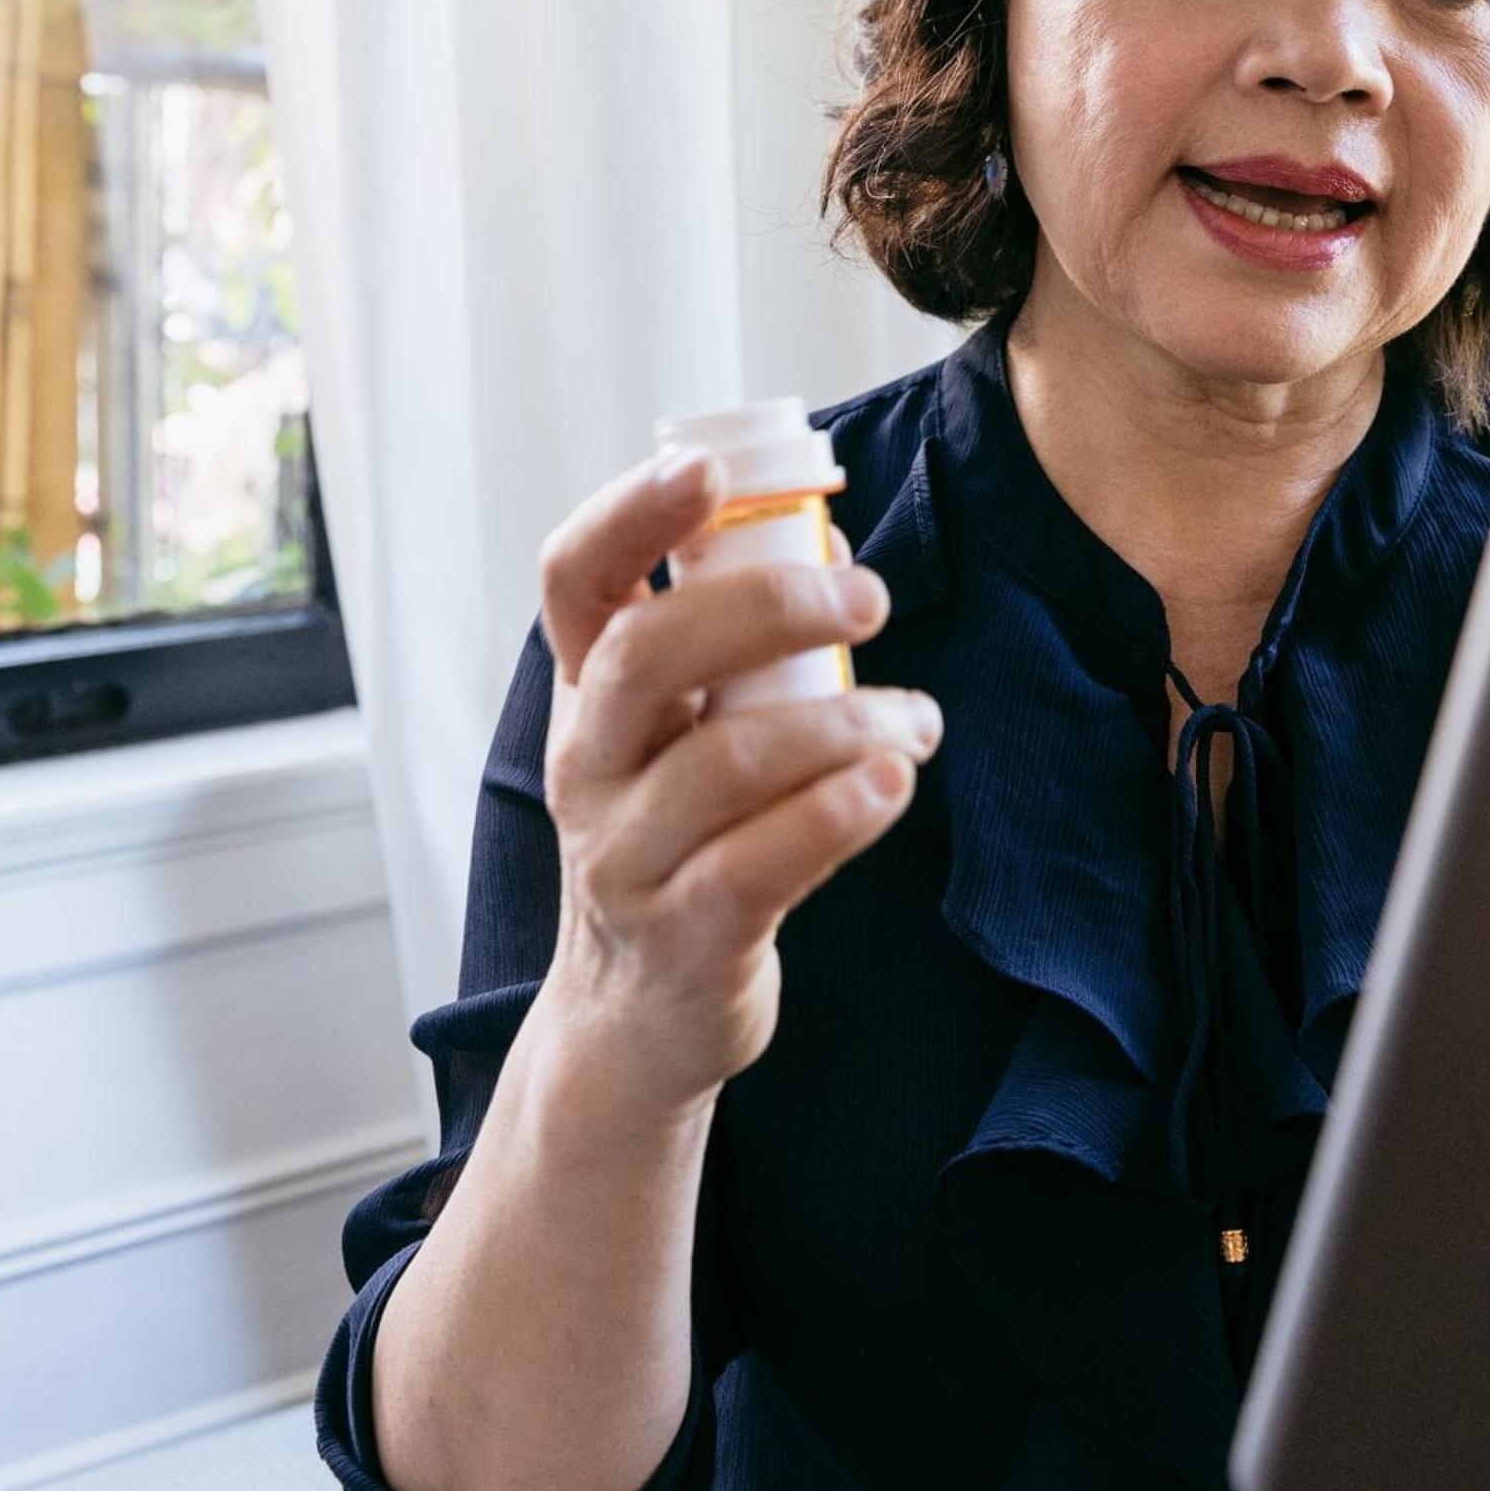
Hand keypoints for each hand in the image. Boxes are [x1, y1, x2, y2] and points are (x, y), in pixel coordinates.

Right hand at [522, 446, 941, 1126]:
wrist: (634, 1020)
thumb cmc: (680, 842)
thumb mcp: (677, 736)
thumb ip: (733, 646)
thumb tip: (828, 541)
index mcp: (588, 694)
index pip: (574, 578)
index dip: (629, 512)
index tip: (710, 471)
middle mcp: (589, 766)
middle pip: (647, 653)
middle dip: (767, 605)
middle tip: (869, 596)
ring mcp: (624, 857)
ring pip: (723, 762)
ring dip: (840, 722)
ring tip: (915, 720)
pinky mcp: (683, 938)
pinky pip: (757, 863)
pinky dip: (833, 814)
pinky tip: (890, 786)